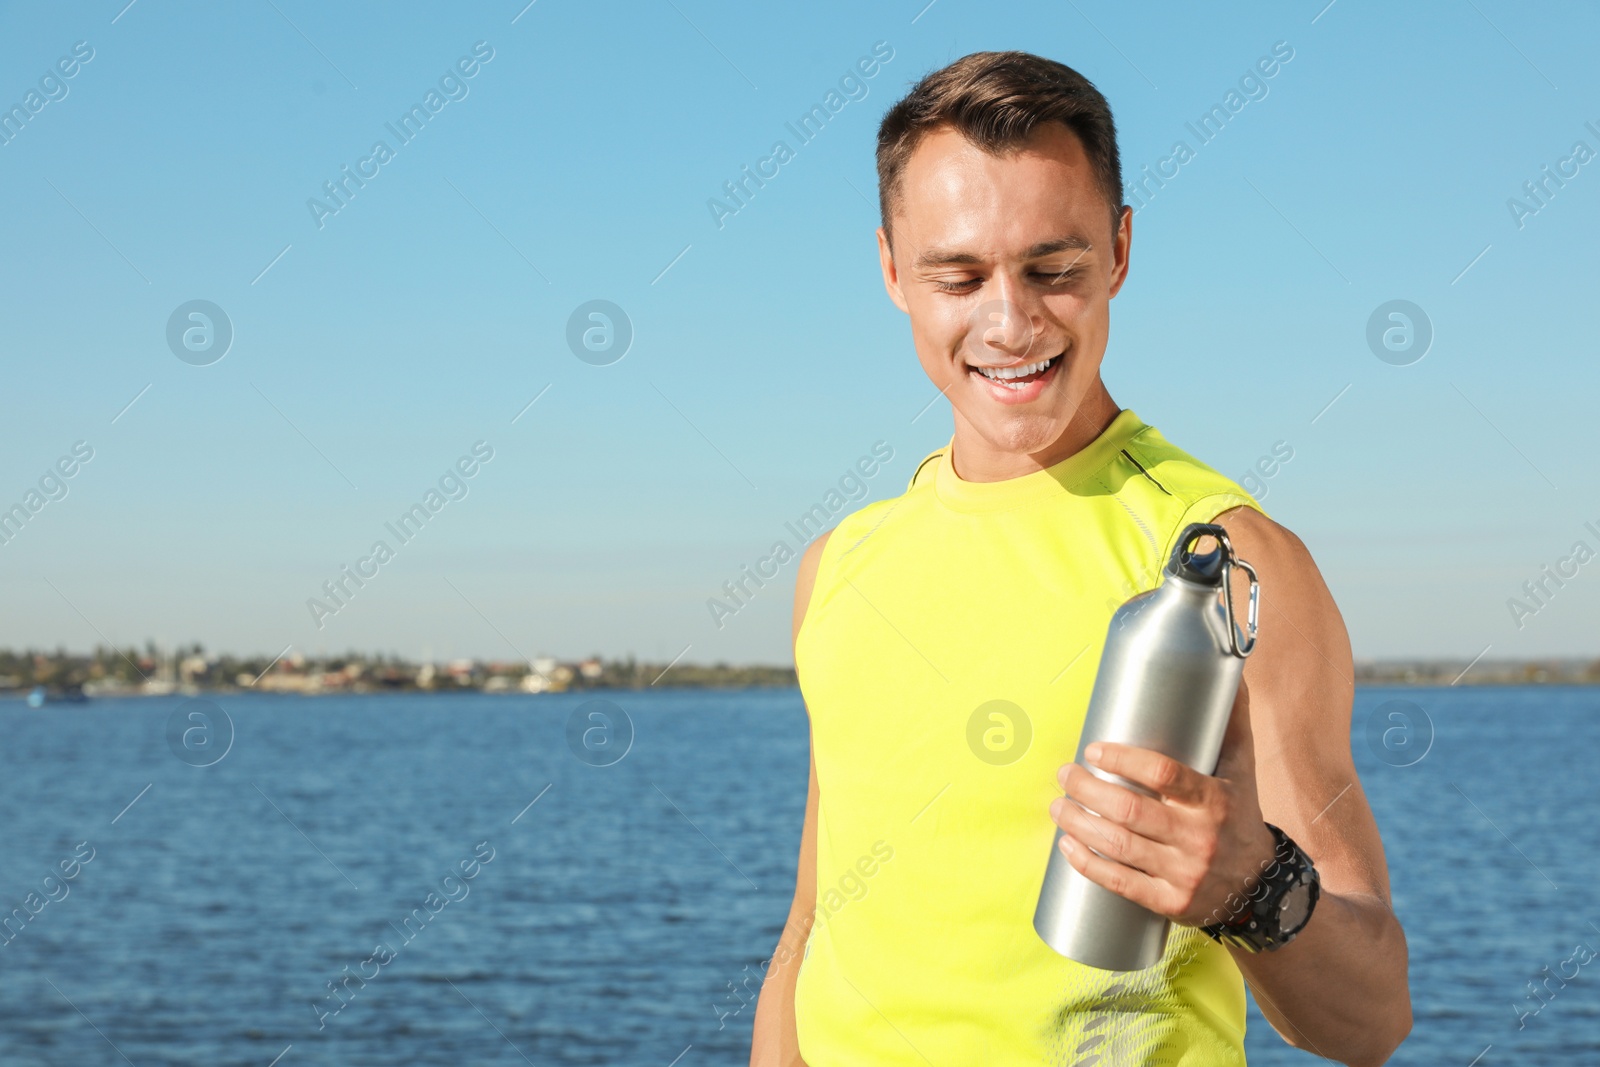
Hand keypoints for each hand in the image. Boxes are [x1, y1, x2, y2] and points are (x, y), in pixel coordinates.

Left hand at [1048, 679, 1277, 927]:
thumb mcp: (1241, 766)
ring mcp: (1185, 874)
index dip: (1122, 759)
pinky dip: (1086, 864)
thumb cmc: (1238, 811)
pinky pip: (1119, 883)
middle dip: (1086, 790)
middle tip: (1064, 774)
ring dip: (1078, 823)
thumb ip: (1232, 718)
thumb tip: (1230, 665)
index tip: (1092, 748)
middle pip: (1129, 810)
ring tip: (1057, 805)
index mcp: (1215, 800)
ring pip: (1118, 846)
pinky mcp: (1170, 904)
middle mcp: (1200, 838)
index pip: (1163, 774)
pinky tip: (1067, 845)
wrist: (1258, 883)